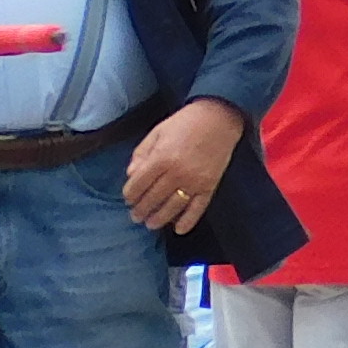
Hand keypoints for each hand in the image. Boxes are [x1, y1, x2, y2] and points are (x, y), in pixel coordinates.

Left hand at [122, 99, 243, 232]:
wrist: (219, 118)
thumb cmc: (184, 122)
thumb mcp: (157, 132)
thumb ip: (141, 153)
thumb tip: (131, 175)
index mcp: (161, 158)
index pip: (139, 184)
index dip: (130, 194)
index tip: (128, 199)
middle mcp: (176, 173)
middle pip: (153, 198)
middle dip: (141, 209)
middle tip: (135, 216)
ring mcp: (194, 181)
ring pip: (172, 206)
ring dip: (159, 218)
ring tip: (150, 224)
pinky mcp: (210, 185)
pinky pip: (198, 208)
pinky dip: (188, 220)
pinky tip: (178, 229)